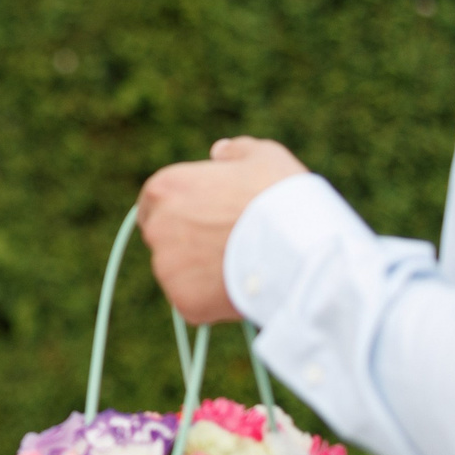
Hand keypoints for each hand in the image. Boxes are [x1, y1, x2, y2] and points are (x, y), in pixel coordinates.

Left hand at [135, 136, 307, 322]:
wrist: (298, 247)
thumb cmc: (279, 196)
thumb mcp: (263, 156)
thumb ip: (234, 153)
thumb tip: (218, 153)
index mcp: (164, 188)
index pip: (157, 202)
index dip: (183, 210)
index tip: (208, 219)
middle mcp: (156, 227)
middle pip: (166, 238)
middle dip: (190, 242)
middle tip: (229, 245)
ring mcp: (167, 268)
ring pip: (179, 273)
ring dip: (202, 272)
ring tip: (242, 267)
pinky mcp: (184, 301)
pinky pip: (195, 301)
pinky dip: (214, 300)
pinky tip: (241, 288)